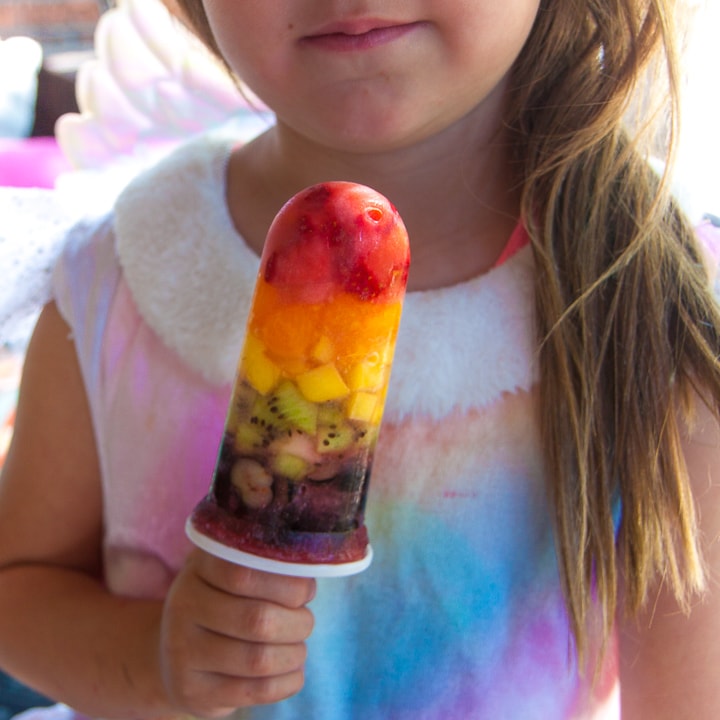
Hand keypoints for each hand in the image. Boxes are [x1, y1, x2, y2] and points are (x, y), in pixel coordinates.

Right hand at [159, 549, 315, 716]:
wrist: (179, 651)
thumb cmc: (226, 601)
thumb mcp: (236, 570)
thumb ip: (268, 562)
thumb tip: (311, 565)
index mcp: (198, 569)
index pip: (245, 573)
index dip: (288, 584)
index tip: (306, 590)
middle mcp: (183, 607)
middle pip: (258, 619)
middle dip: (298, 623)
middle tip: (305, 621)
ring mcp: (183, 653)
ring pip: (260, 659)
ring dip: (294, 654)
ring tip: (297, 647)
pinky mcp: (193, 691)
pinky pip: (258, 691)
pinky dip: (288, 681)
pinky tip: (291, 671)